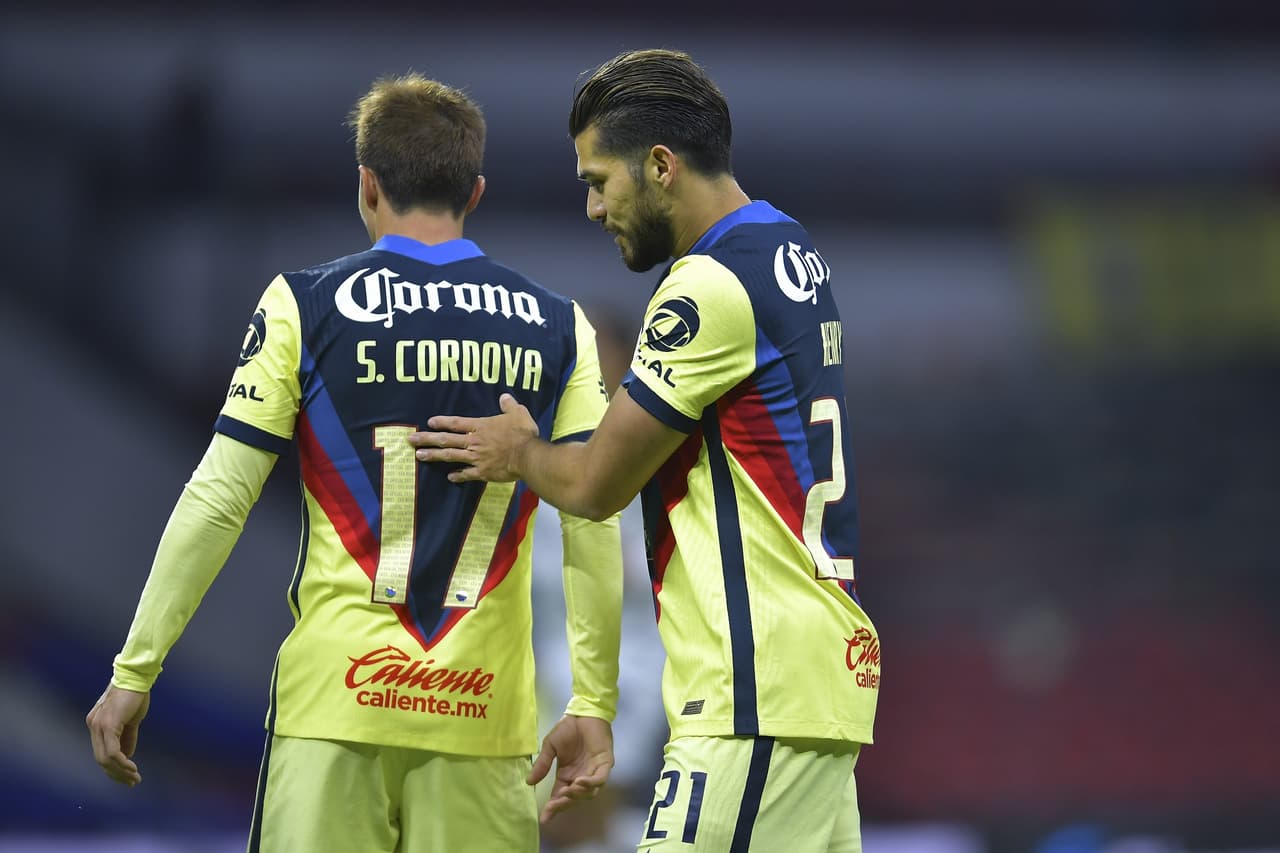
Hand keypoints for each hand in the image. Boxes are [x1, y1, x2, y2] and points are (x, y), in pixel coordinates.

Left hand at [86, 684, 150, 785]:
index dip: (114, 767)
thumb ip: (128, 737)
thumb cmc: (135, 695)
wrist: (136, 677)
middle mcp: (94, 726)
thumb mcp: (132, 720)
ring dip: (120, 771)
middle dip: (116, 774)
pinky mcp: (108, 725)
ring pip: (105, 758)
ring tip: (134, 777)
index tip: (128, 776)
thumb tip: (127, 755)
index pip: (101, 752)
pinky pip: (112, 751)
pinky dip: (122, 763)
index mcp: (97, 724)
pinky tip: (132, 767)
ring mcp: (98, 726)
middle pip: (100, 759)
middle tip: (132, 781)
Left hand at [409, 393, 537, 482]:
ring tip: (419, 456)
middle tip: (411, 440)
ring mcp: (476, 458)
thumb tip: (504, 397)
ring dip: (433, 456)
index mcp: (480, 427)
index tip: (429, 422)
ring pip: (450, 456)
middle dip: (427, 439)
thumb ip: (509, 405)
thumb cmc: (523, 434)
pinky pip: (466, 474)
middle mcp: (474, 441)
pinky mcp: (482, 472)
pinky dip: (458, 476)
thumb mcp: (519, 413)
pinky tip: (449, 477)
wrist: (527, 456)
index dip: (442, 422)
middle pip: (446, 439)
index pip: (456, 423)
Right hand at [526, 715, 613, 824]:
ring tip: (567, 791)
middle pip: (574, 799)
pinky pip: (600, 779)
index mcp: (567, 775)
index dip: (552, 808)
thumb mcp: (550, 747)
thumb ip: (542, 764)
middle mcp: (580, 777)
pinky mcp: (604, 763)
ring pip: (589, 793)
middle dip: (564, 804)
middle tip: (555, 805)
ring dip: (578, 795)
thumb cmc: (567, 728)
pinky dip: (591, 783)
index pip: (559, 797)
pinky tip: (580, 782)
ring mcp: (593, 771)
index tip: (543, 818)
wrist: (582, 712)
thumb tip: (528, 782)